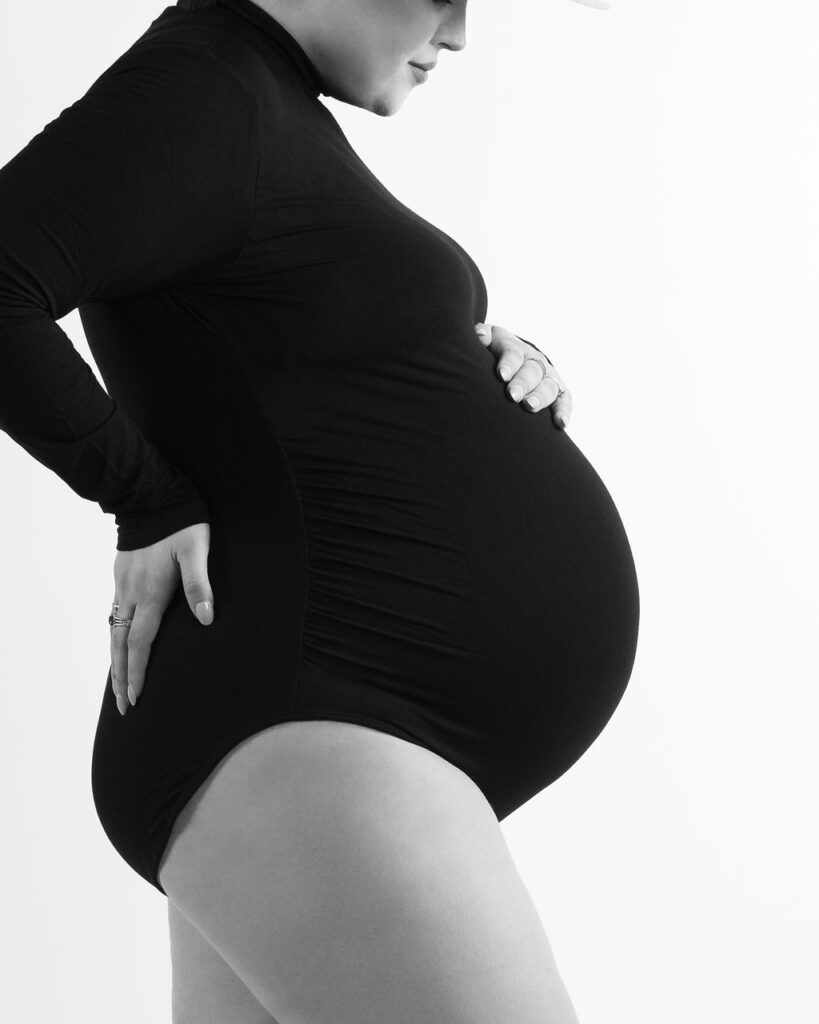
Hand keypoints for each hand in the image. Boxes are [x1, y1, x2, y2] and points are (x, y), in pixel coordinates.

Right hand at [110, 521, 213, 715]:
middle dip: (121, 677)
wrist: (151, 495)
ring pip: (114, 631)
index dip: (138, 673)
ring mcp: (123, 585)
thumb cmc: (181, 523)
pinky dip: (114, 637)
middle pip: (121, 645)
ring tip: (119, 684)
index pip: (140, 643)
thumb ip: (200, 585)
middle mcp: (131, 594)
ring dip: (116, 660)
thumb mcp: (196, 551)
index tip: (135, 698)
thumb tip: (206, 619)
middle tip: (123, 706)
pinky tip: (120, 643)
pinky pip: (114, 615)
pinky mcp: (121, 575)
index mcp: (149, 593)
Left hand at [474, 322, 571, 429]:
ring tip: (530, 407)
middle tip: (513, 395)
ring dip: (540, 397)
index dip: (508, 364)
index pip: (513, 354)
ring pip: (548, 386)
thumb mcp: (488, 342)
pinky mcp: (557, 391)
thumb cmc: (493, 354)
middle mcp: (534, 361)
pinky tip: (561, 423)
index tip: (501, 375)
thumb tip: (481, 336)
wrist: (513, 360)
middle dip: (523, 383)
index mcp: (515, 349)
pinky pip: (564, 401)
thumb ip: (482, 336)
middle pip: (532, 371)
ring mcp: (547, 376)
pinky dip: (564, 412)